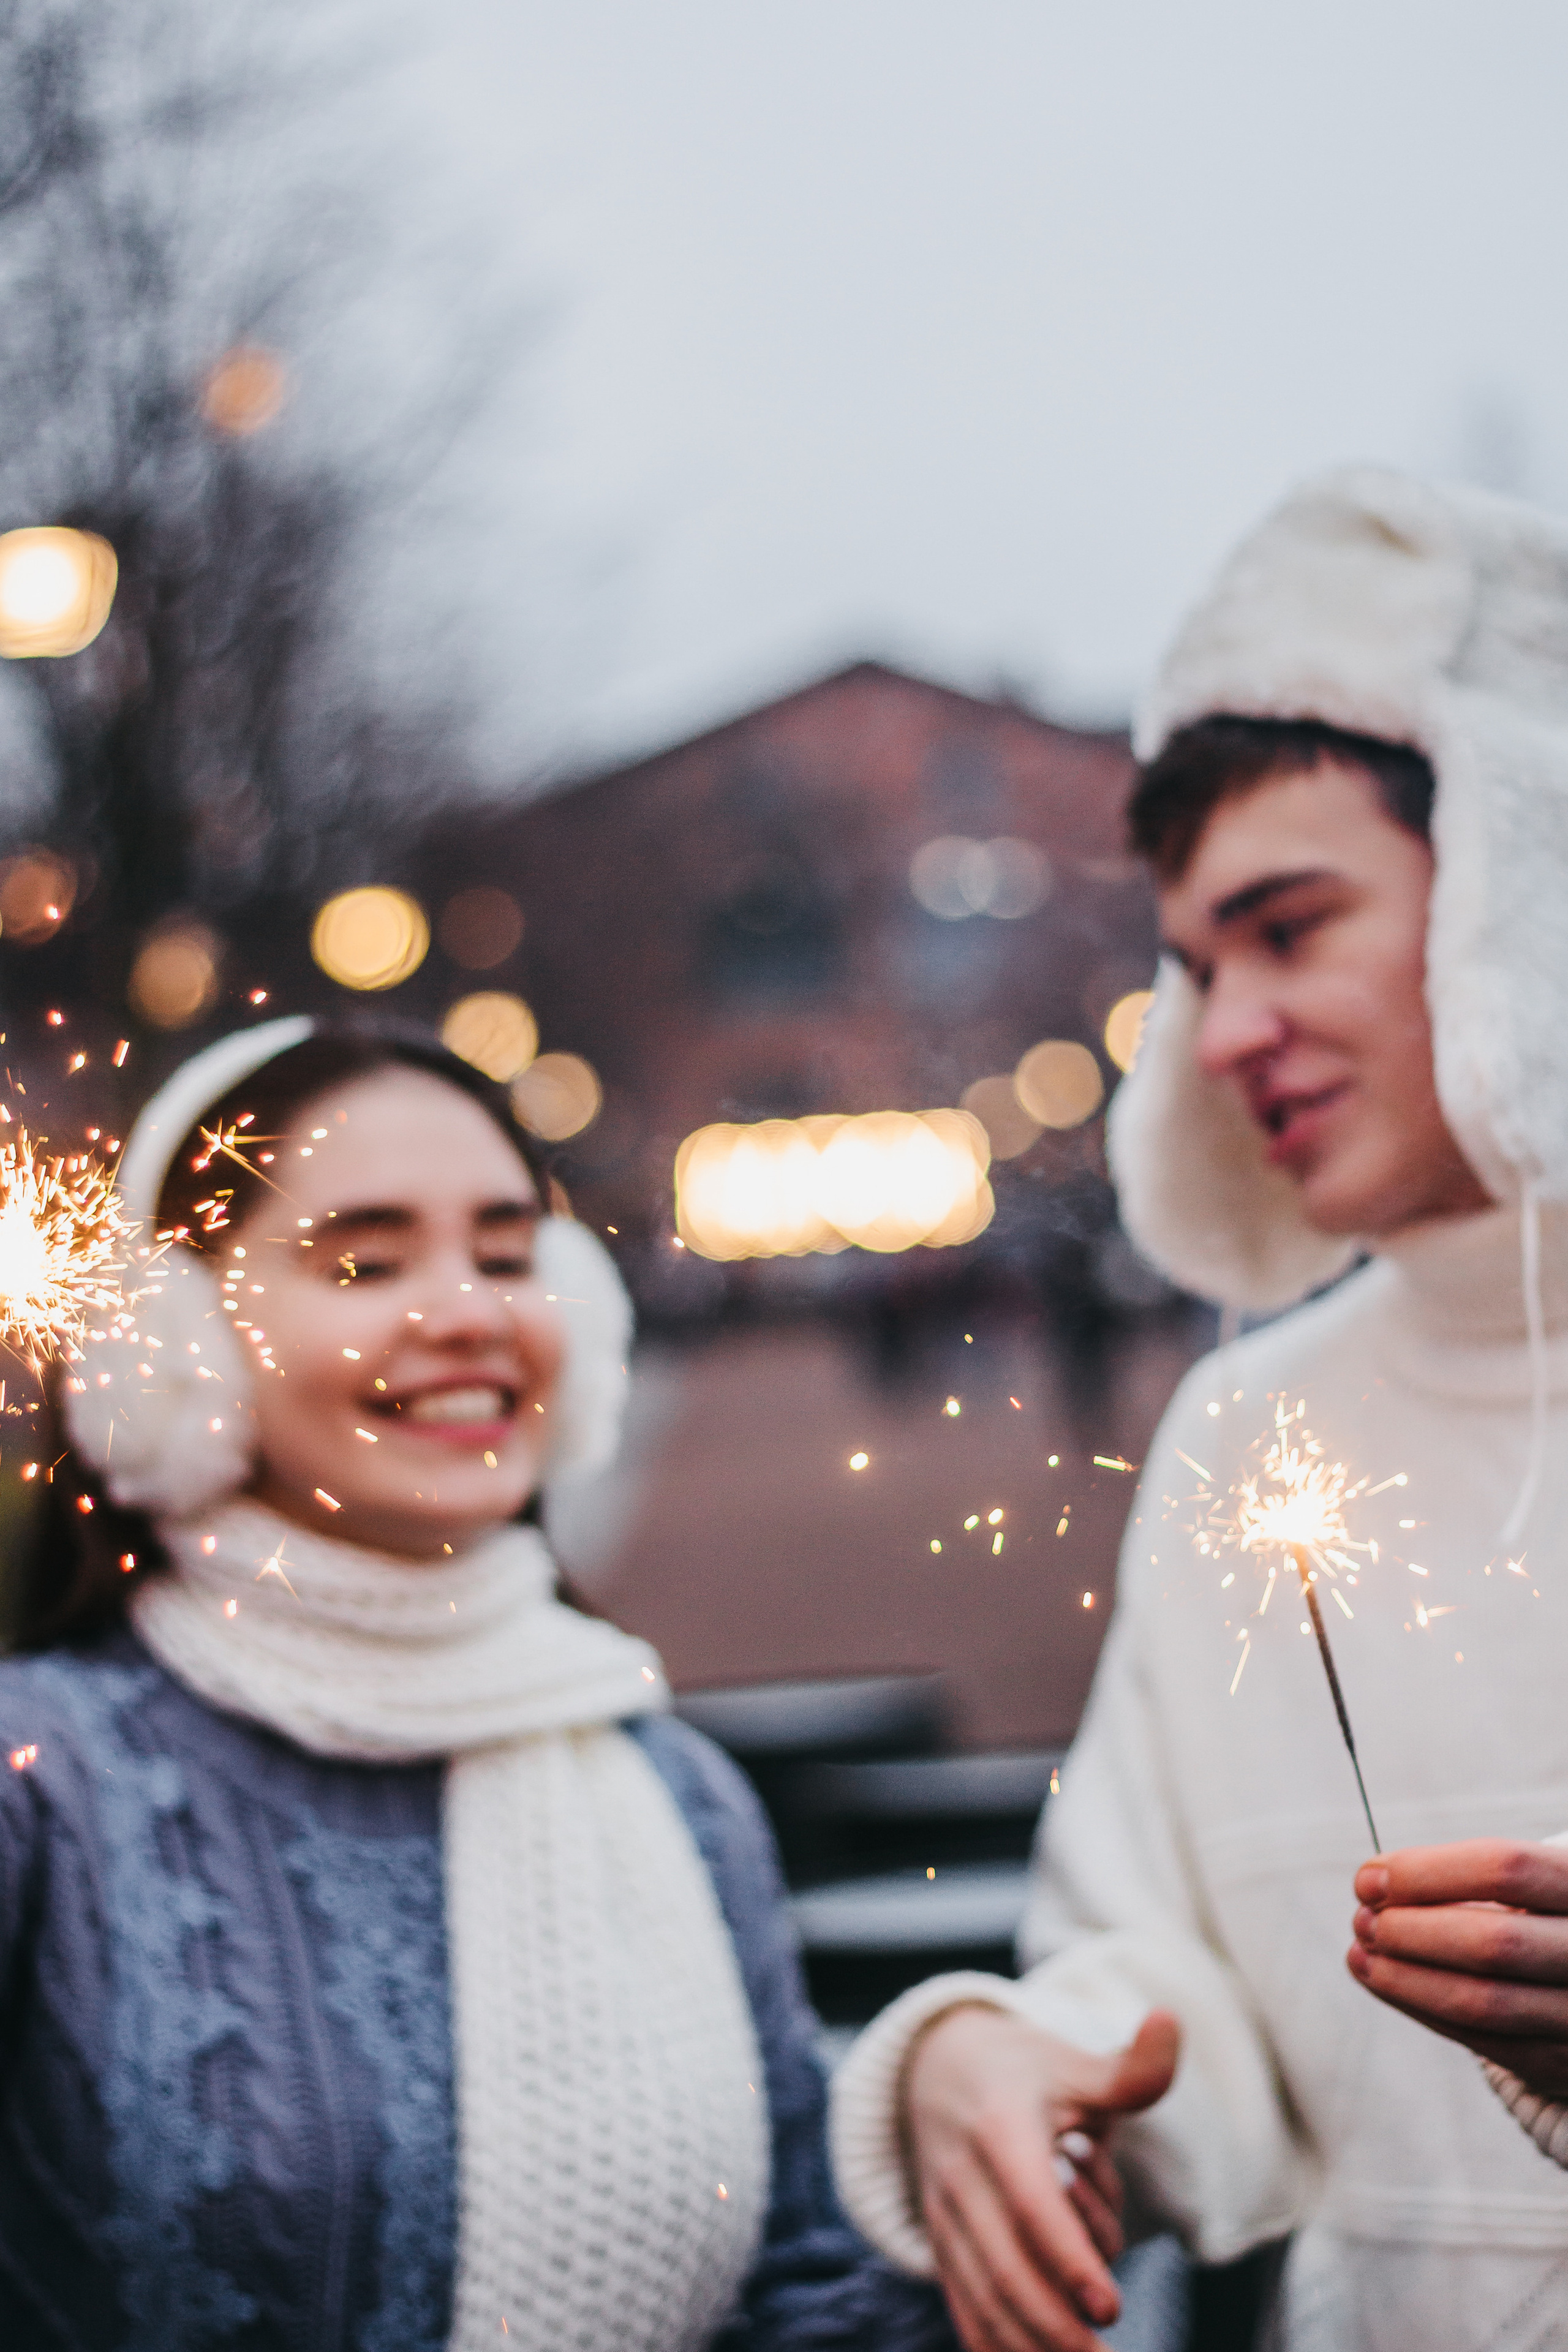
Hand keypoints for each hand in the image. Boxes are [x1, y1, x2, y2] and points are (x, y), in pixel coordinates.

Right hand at [903, 2001, 1180, 2351]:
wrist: (935, 2069)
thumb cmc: (1022, 2070)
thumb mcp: (1072, 2062)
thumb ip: (1129, 2068)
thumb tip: (1172, 2022)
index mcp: (999, 2129)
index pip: (1031, 2204)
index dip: (1067, 2257)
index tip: (1110, 2306)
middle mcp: (964, 2178)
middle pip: (1005, 2268)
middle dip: (1056, 2326)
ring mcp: (947, 2216)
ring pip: (981, 2298)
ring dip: (1030, 2346)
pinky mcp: (941, 2244)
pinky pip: (962, 2306)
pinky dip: (992, 2346)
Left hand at [1347, 1839, 1567, 2095]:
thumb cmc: (1542, 1913)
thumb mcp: (1529, 1880)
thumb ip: (1468, 1875)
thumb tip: (1374, 1882)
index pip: (1504, 1868)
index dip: (1424, 1871)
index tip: (1368, 1879)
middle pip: (1491, 1942)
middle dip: (1409, 1931)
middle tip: (1363, 1920)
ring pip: (1482, 2002)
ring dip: (1405, 1978)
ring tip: (1361, 1954)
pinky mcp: (1562, 2063)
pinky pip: (1483, 2042)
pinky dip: (1424, 2009)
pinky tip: (1388, 1983)